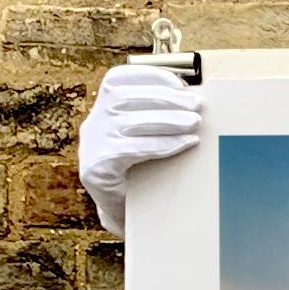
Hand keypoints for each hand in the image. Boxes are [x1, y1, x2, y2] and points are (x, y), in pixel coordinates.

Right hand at [78, 64, 201, 235]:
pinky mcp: (96, 168)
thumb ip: (160, 117)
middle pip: (124, 98)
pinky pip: (130, 149)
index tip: (180, 83)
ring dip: (168, 120)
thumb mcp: (148, 138)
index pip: (117, 79)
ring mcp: (91, 146)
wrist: (125, 213)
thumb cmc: (144, 171)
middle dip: (165, 98)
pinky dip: (162, 144)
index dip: (148, 76)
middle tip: (197, 106)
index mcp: (102, 109)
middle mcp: (92, 123)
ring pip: (128, 122)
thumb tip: (196, 99)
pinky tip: (186, 143)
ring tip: (196, 123)